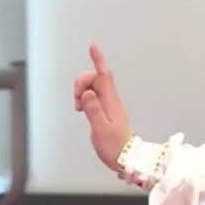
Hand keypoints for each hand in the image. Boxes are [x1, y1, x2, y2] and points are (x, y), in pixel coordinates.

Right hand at [74, 43, 132, 171]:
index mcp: (111, 102)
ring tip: (80, 109)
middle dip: (80, 83)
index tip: (93, 46)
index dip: (98, 60)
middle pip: (93, 78)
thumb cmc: (115, 147)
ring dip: (80, 92)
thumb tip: (87, 93)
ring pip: (91, 87)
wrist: (126, 158)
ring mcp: (108, 105)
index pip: (104, 76)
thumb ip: (93, 110)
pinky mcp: (105, 110)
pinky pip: (92, 96)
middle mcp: (111, 100)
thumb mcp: (101, 129)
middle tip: (78, 103)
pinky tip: (82, 109)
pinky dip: (84, 99)